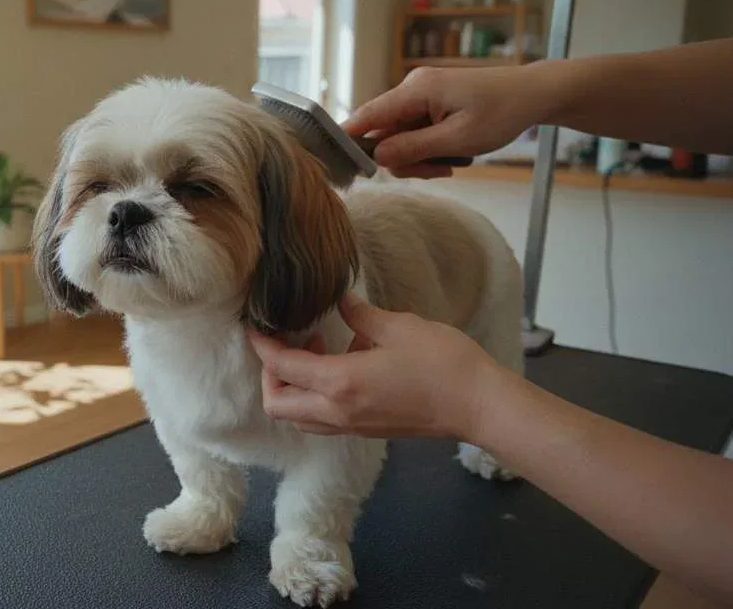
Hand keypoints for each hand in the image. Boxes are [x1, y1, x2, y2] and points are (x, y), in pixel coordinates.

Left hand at [247, 293, 507, 439]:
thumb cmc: (444, 363)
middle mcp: (338, 412)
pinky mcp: (367, 430)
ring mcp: (352, 426)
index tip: (254, 326)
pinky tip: (343, 366)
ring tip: (317, 351)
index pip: (282, 367)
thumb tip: (340, 303)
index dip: (262, 345)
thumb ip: (360, 315)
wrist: (480, 406)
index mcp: (339, 383)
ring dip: (293, 389)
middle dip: (271, 375)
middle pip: (278, 405)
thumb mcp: (399, 327)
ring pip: (299, 418)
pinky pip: (323, 420)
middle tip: (288, 342)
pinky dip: (316, 397)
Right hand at [341, 65, 557, 178]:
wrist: (535, 94)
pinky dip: (429, 148)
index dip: (350, 140)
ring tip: (450, 164)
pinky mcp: (432, 102)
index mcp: (415, 90)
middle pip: (384, 132)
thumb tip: (376, 158)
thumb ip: (413, 149)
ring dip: (419, 157)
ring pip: (400, 136)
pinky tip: (451, 154)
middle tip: (435, 172)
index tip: (341, 166)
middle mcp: (413, 88)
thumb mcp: (457, 139)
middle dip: (403, 158)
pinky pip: (416, 131)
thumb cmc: (502, 113)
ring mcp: (422, 95)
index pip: (367, 116)